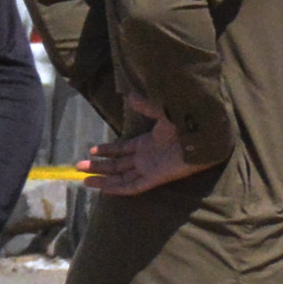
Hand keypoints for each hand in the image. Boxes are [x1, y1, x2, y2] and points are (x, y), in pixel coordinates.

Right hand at [81, 114, 199, 196]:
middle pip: (117, 165)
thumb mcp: (162, 109)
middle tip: (78, 166)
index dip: (106, 151)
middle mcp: (146, 157)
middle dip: (98, 166)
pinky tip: (103, 188)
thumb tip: (130, 95)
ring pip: (121, 177)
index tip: (91, 150)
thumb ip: (145, 105)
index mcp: (148, 143)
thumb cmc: (186, 121)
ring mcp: (150, 169)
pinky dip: (117, 188)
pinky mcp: (155, 178)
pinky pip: (133, 186)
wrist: (204, 134)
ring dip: (103, 179)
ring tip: (84, 180)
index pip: (122, 150)